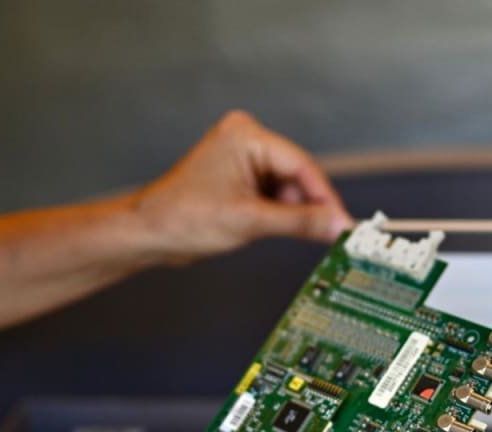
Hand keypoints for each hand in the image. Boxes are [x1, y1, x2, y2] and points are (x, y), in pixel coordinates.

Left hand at [134, 110, 352, 263]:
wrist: (148, 234)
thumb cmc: (181, 217)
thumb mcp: (250, 221)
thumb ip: (300, 222)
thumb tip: (336, 225)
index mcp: (245, 135)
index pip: (301, 164)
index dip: (325, 196)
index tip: (343, 221)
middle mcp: (245, 139)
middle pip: (296, 175)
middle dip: (308, 206)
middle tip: (328, 234)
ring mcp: (242, 158)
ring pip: (287, 187)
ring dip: (292, 212)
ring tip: (283, 233)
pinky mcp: (240, 177)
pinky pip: (273, 193)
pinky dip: (279, 213)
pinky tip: (273, 228)